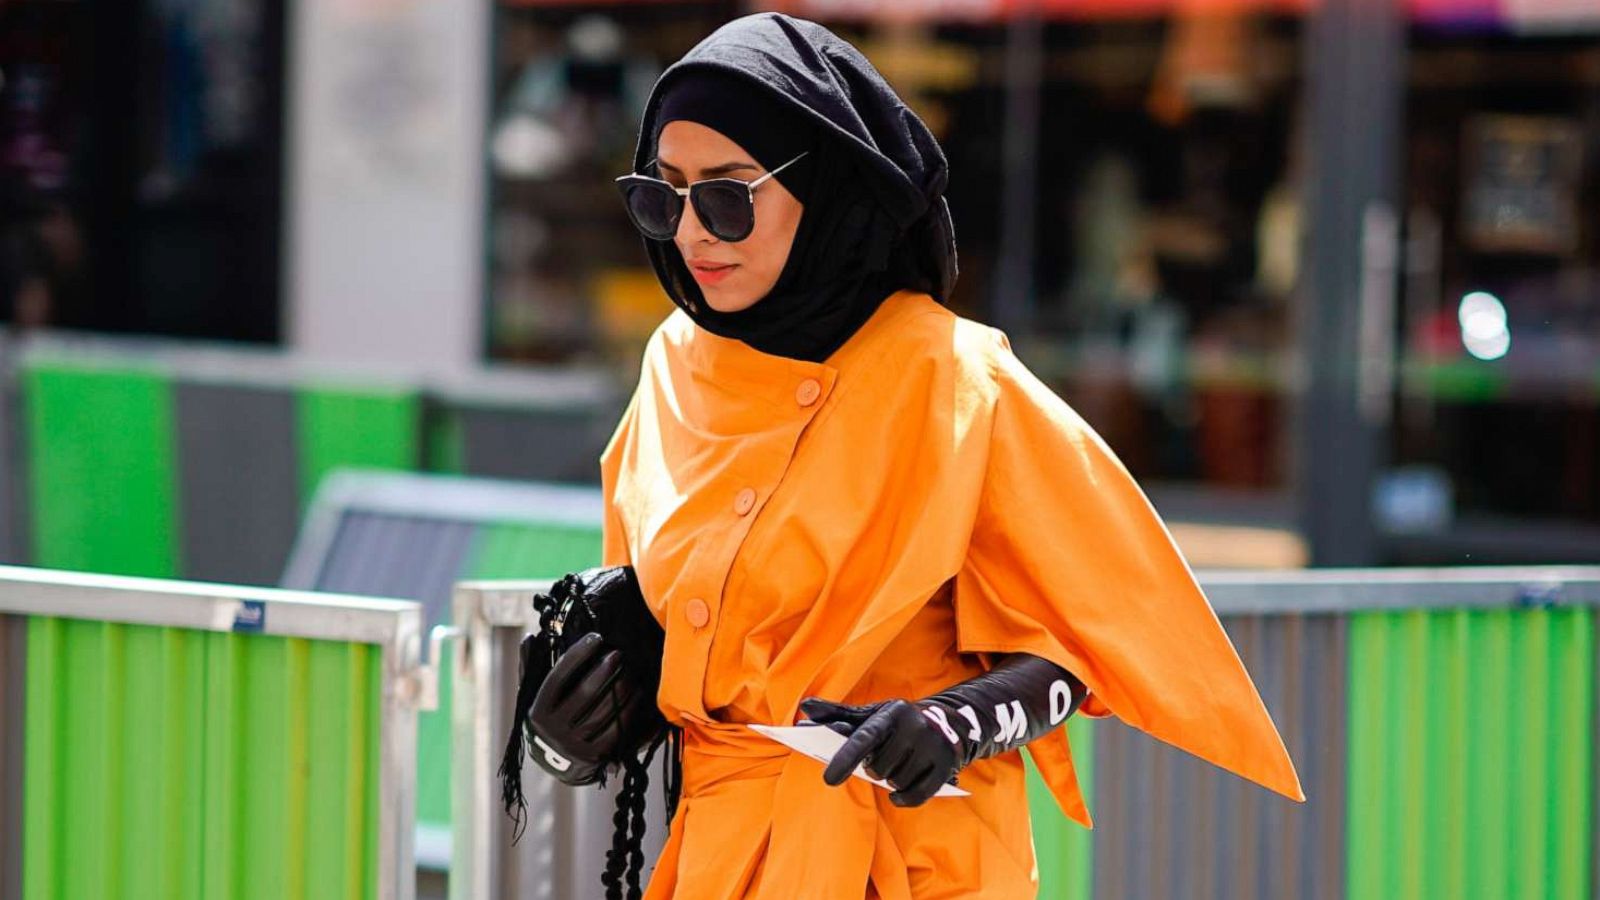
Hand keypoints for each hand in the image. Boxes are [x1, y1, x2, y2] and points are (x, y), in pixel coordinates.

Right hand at [525, 632, 654, 785]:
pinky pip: (615, 731)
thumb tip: (530, 637)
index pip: (558, 677)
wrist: (553, 763)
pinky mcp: (592, 757)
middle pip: (584, 693)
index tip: (595, 637)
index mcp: (538, 710)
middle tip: (619, 653)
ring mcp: (573, 744)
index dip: (577, 655)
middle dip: (605, 670)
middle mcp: (553, 729)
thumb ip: (531, 668)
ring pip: (602, 712)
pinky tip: (638, 696)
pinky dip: (629, 712)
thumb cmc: (547, 718)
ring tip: (632, 672)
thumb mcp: (532, 697)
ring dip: (621, 690)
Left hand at [797, 697, 960, 807]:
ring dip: (890, 781)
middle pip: (878, 768)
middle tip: (880, 760)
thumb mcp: (872, 714)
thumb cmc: (897, 722)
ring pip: (895, 783)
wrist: (948, 723)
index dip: (846, 758)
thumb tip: (805, 707)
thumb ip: (837, 714)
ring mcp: (933, 747)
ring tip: (897, 766)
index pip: (865, 738)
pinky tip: (898, 793)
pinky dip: (902, 798)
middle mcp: (914, 727)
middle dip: (874, 769)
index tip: (829, 779)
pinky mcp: (946, 766)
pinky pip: (915, 796)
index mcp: (891, 713)